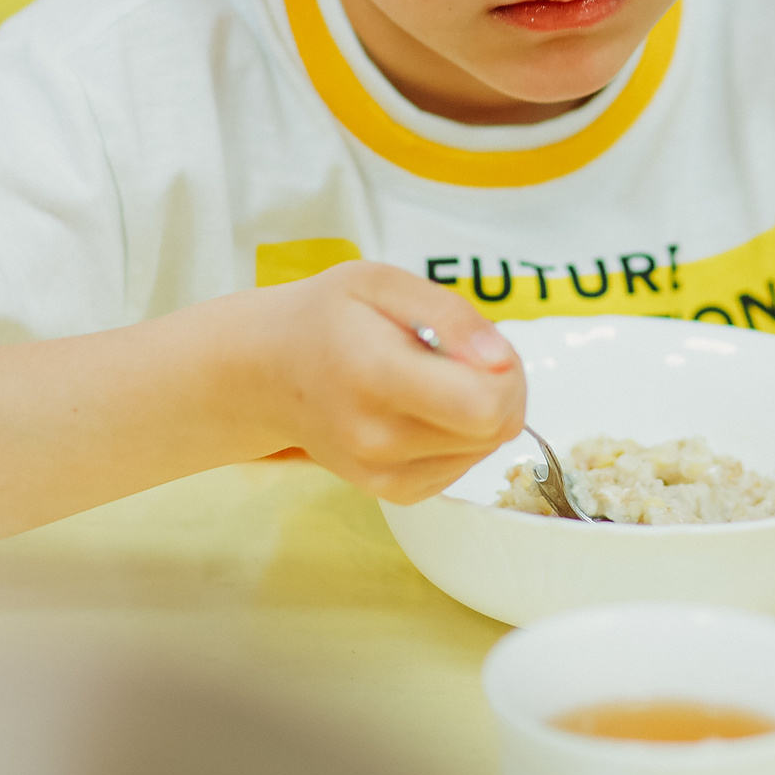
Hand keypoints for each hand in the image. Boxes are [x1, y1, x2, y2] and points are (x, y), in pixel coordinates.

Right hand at [241, 262, 525, 504]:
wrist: (267, 372)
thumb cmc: (326, 317)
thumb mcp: (382, 283)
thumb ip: (449, 314)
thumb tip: (499, 360)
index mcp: (376, 377)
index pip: (484, 406)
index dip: (507, 372)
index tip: (483, 346)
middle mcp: (378, 438)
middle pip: (494, 429)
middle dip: (502, 387)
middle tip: (464, 354)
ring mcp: (382, 474)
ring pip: (484, 449)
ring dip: (481, 411)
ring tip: (436, 378)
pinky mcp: (391, 492)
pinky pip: (461, 467)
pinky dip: (459, 436)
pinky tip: (424, 406)